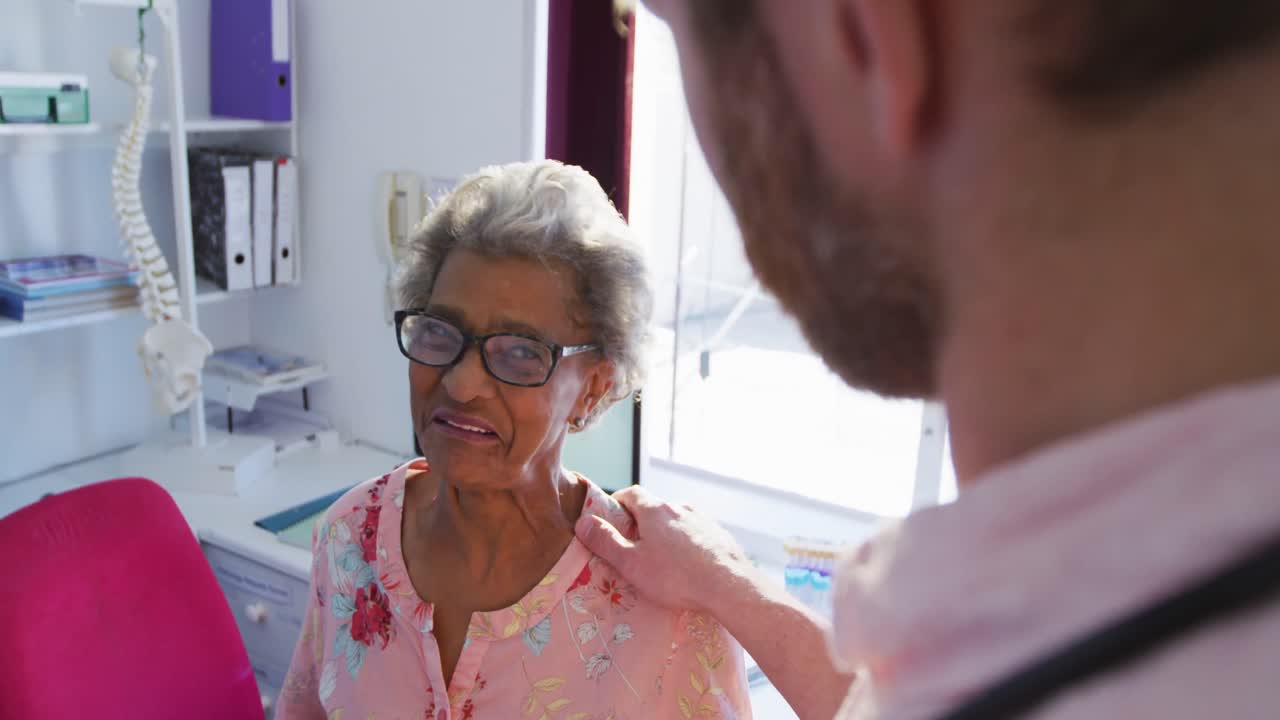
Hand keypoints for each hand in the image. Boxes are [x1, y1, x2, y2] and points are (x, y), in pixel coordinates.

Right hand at [575, 485, 756, 612]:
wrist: (730, 586)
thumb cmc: (676, 577)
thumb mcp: (632, 563)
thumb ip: (605, 542)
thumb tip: (583, 522)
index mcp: (655, 510)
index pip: (631, 492)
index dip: (618, 503)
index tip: (611, 519)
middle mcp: (679, 507)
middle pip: (654, 508)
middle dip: (641, 523)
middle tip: (633, 548)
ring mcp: (703, 519)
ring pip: (676, 521)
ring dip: (665, 534)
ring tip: (662, 562)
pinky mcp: (719, 534)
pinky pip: (695, 533)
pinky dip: (686, 543)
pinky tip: (688, 566)